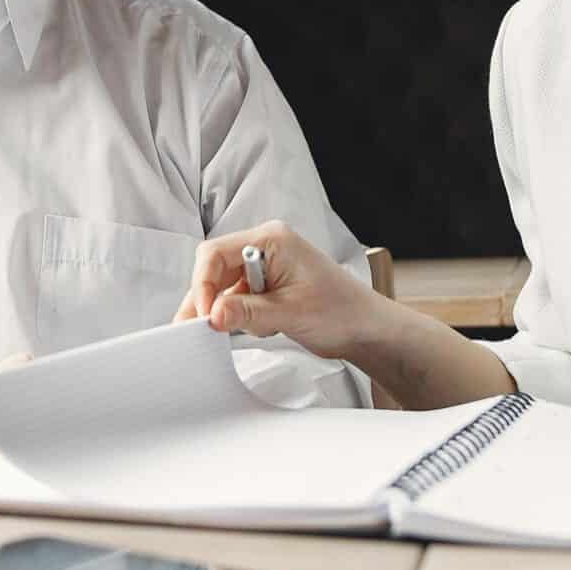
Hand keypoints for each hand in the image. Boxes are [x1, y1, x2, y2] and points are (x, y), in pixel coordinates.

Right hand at [172, 220, 381, 358]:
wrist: (367, 329)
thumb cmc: (342, 312)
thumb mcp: (290, 313)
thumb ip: (246, 312)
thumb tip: (212, 314)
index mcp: (272, 240)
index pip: (216, 253)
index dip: (204, 284)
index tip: (205, 314)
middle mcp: (265, 248)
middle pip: (215, 268)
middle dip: (209, 299)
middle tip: (204, 328)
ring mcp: (265, 266)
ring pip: (223, 286)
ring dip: (226, 310)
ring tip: (244, 328)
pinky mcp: (267, 285)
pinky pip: (237, 297)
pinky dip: (237, 315)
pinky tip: (258, 327)